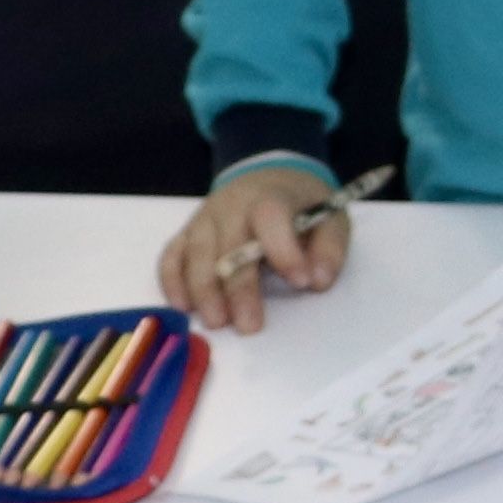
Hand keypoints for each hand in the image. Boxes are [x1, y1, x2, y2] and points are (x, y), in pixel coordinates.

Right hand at [159, 165, 345, 332]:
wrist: (270, 177)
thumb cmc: (302, 206)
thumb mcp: (330, 218)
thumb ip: (329, 248)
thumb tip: (317, 280)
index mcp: (270, 198)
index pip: (271, 217)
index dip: (284, 250)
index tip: (299, 281)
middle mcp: (232, 206)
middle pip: (229, 245)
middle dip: (238, 288)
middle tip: (249, 325)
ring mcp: (205, 219)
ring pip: (196, 253)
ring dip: (204, 290)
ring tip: (217, 322)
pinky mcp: (187, 233)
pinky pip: (172, 255)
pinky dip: (172, 281)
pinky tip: (183, 307)